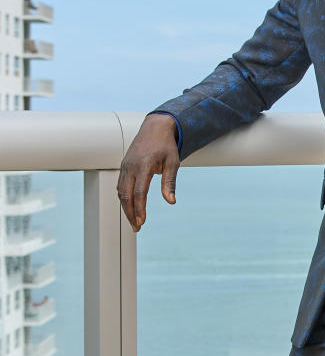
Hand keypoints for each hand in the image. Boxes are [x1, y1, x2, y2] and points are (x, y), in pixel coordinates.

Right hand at [117, 113, 179, 231]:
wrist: (155, 128)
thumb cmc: (166, 146)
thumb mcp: (173, 163)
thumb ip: (170, 183)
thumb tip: (171, 201)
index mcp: (143, 165)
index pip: (139, 192)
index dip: (139, 208)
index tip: (142, 221)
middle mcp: (131, 166)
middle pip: (126, 195)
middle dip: (130, 213)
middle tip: (137, 227)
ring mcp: (125, 166)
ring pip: (121, 191)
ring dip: (126, 208)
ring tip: (135, 222)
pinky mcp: (124, 166)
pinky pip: (121, 185)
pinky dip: (124, 198)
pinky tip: (130, 208)